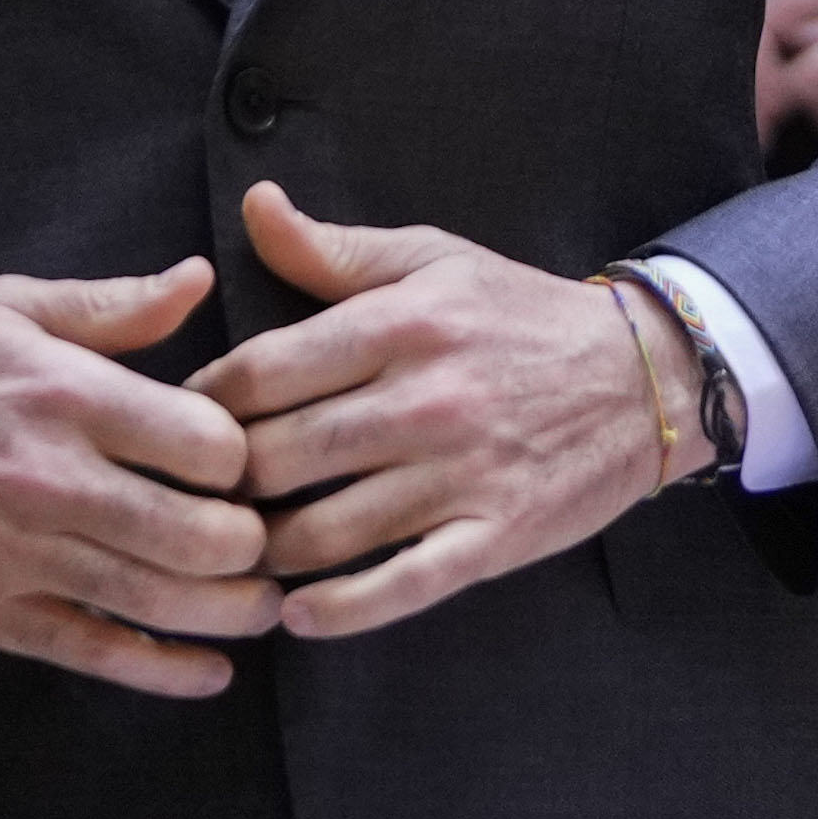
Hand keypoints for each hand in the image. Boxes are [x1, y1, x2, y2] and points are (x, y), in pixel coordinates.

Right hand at [0, 259, 277, 697]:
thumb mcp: (9, 307)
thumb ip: (112, 306)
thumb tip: (199, 280)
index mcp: (67, 394)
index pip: (211, 443)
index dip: (245, 455)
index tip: (241, 459)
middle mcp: (54, 480)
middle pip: (205, 536)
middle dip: (253, 542)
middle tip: (262, 536)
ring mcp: (24, 555)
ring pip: (164, 603)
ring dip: (233, 612)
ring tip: (259, 602)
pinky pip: (98, 652)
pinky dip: (167, 673)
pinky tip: (210, 672)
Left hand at [197, 182, 670, 639]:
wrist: (641, 377)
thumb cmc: (518, 315)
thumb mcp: (431, 260)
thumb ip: (333, 248)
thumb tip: (254, 205)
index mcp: (400, 324)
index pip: (262, 372)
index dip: (201, 405)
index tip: (175, 423)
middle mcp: (424, 400)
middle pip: (278, 458)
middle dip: (220, 486)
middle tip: (189, 500)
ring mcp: (459, 475)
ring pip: (324, 531)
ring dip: (261, 552)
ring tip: (229, 555)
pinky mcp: (494, 537)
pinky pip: (399, 585)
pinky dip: (339, 610)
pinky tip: (296, 613)